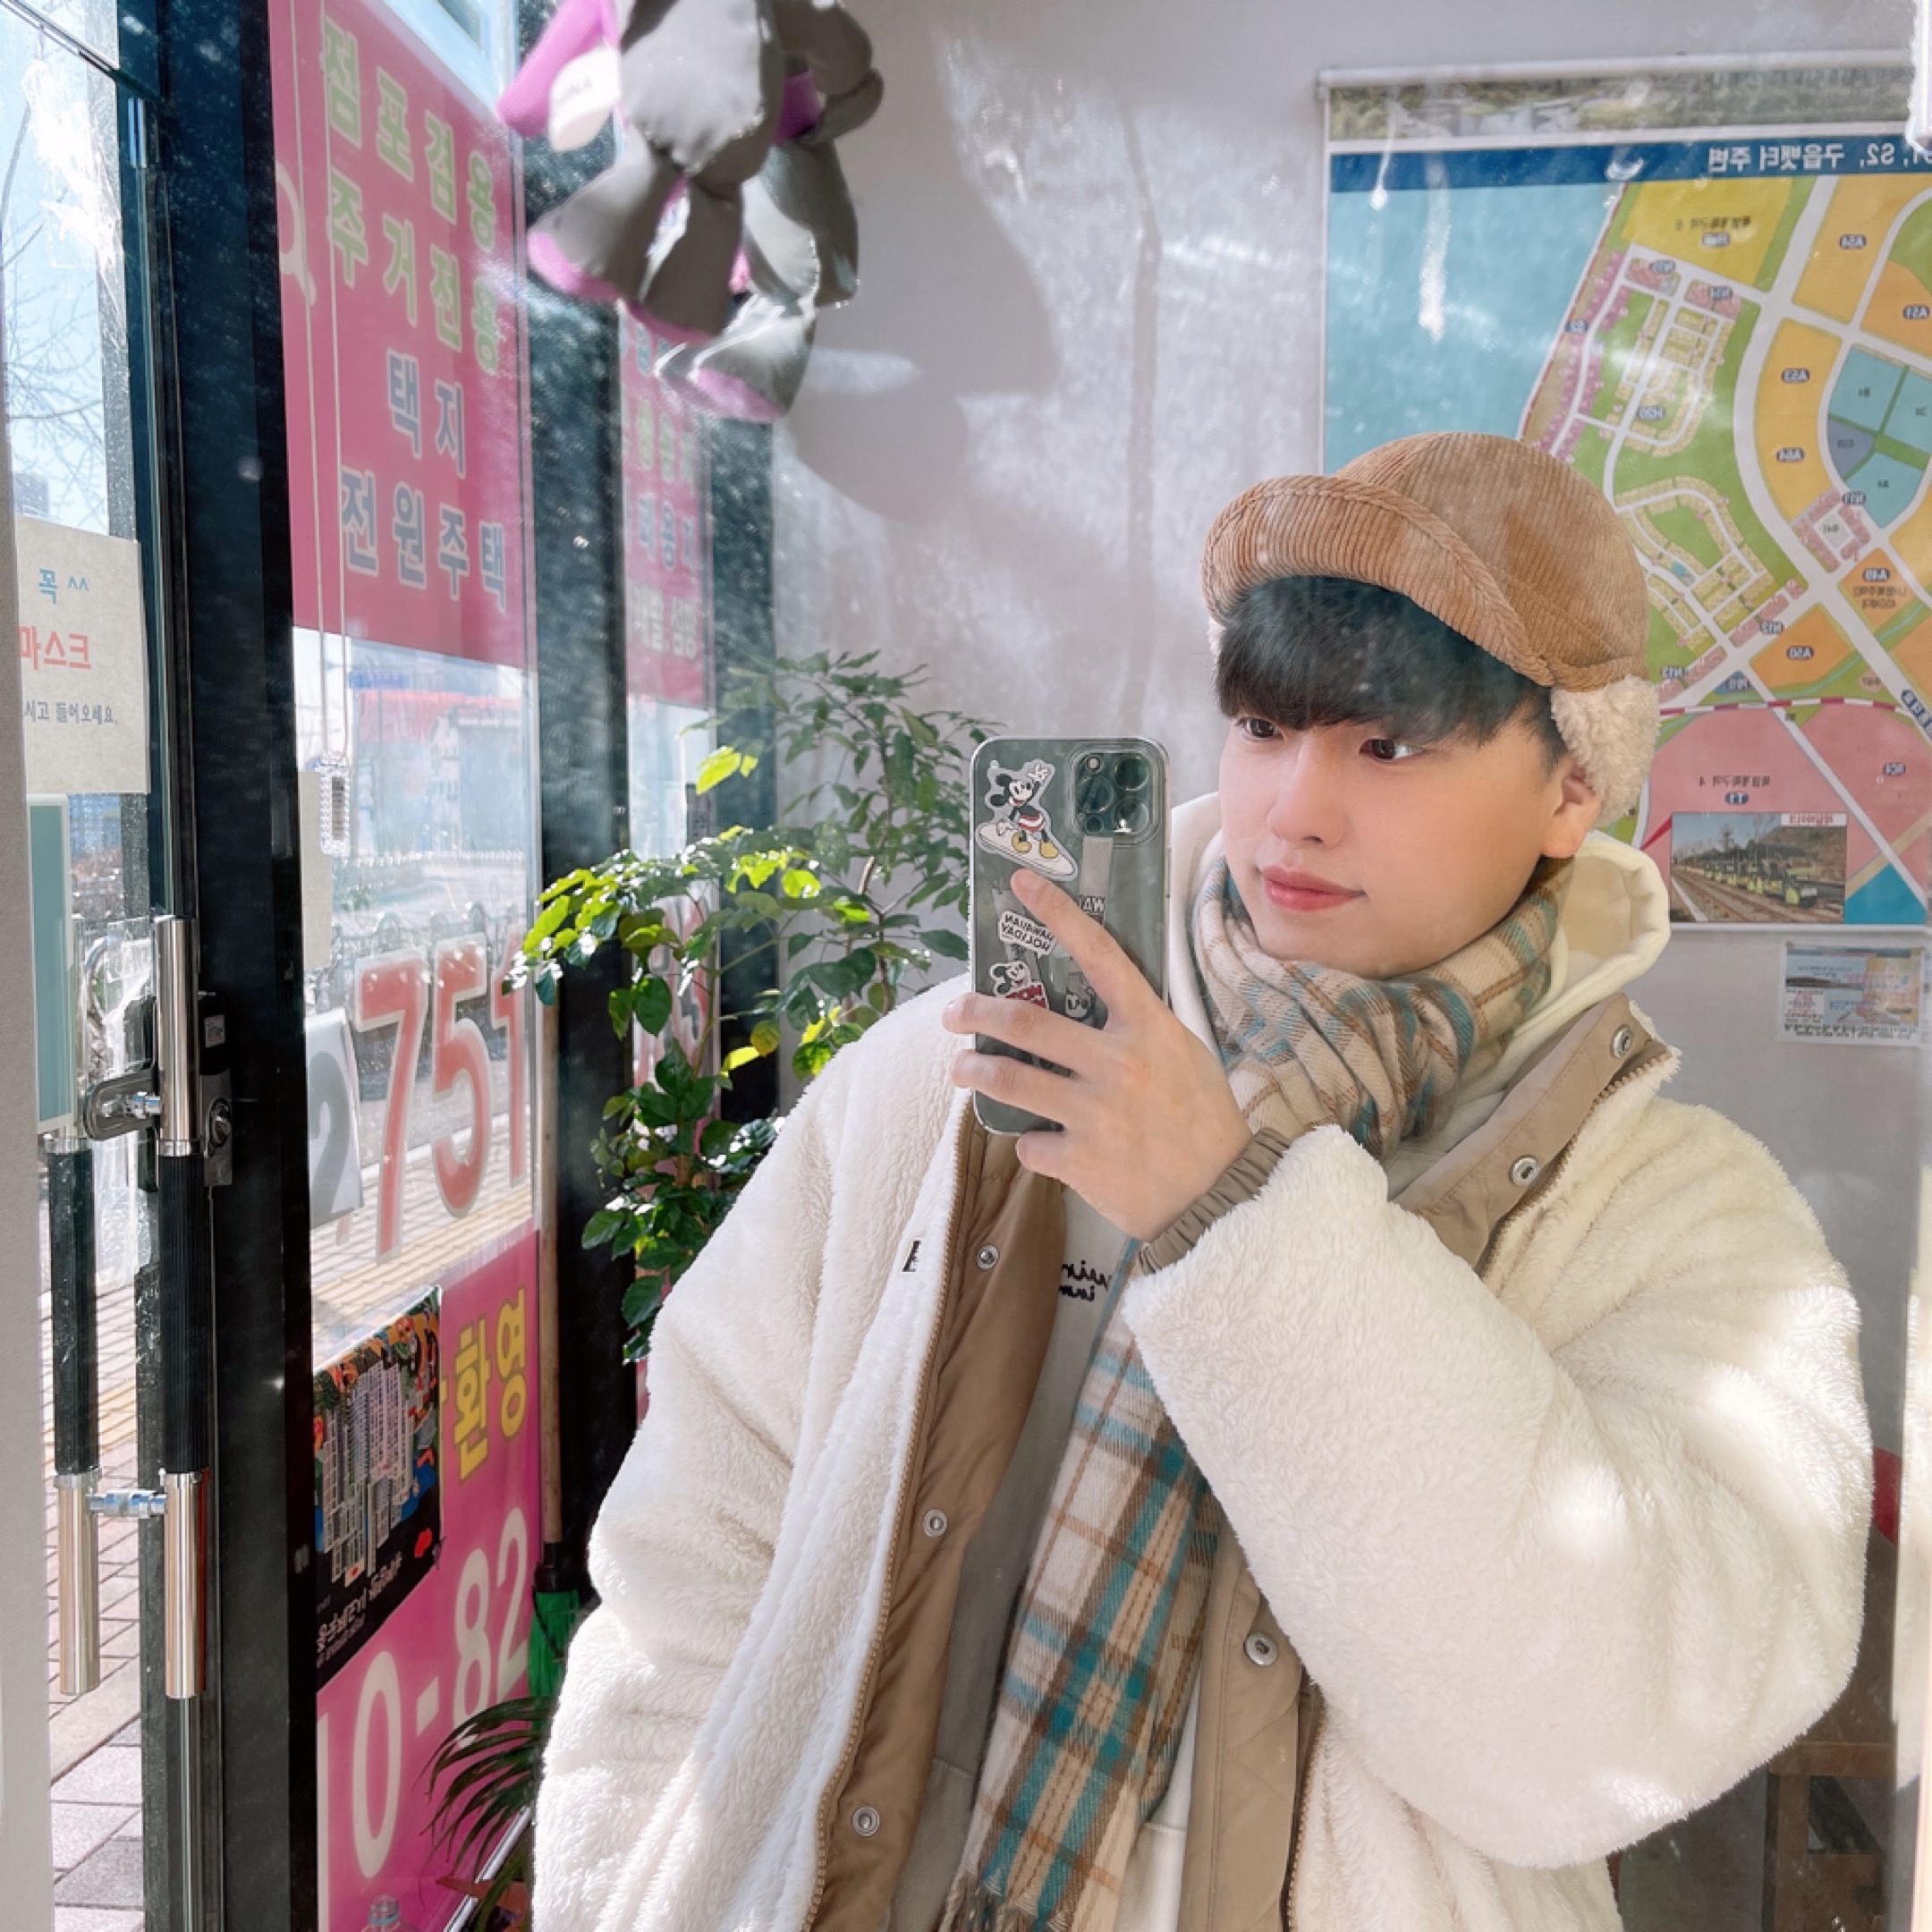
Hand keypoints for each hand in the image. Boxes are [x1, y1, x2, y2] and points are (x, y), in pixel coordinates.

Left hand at [942, 869, 1250, 1240]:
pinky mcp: (1079, 1160)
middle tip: (953, 1013)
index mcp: (1148, 1028)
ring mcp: (1095, 1113)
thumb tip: (1092, 998)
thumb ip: (1139, 1027)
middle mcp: (1118, 1064)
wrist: (1219, 1197)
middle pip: (1025, 1023)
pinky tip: (1041, 1143)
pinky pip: (1030, 1144)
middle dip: (975, 1013)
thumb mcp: (1183, 1055)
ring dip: (974, 1072)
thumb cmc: (1203, 1119)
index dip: (1058, 914)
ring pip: (1009, 1081)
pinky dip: (1029, 1142)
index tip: (1022, 884)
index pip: (1099, 956)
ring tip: (961, 1069)